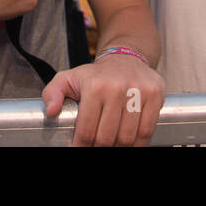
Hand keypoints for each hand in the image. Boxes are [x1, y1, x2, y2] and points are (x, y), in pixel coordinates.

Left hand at [41, 52, 163, 145]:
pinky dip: (138, 143)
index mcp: (94, 86)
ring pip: (127, 137)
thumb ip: (52, 93)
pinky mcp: (155, 95)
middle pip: (107, 137)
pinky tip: (128, 143)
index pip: (86, 130)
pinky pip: (147, 131)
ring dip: (118, 147)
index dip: (81, 146)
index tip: (80, 148)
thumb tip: (51, 111)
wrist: (125, 57)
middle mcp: (116, 88)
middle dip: (99, 148)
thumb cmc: (95, 75)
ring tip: (111, 144)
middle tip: (96, 146)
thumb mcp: (68, 78)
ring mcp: (138, 91)